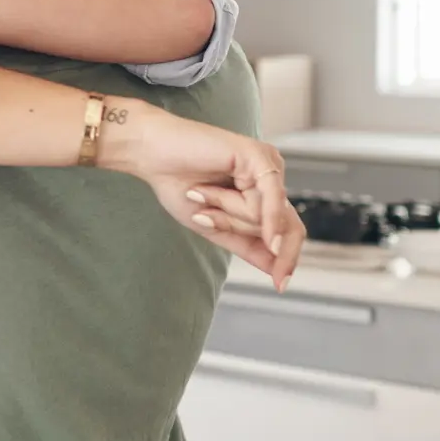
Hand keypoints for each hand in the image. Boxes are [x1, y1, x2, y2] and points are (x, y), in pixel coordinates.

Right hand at [116, 105, 303, 290]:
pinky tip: (270, 239)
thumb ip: (246, 245)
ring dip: (226, 212)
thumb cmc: (175, 182)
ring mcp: (267, 164)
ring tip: (198, 190)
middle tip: (204, 217)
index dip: (287, 257)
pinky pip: (269, 198)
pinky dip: (267, 219)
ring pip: (267, 215)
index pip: (289, 229)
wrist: (150, 154)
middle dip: (240, 229)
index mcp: (261, 191)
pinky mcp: (258, 155)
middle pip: (281, 224)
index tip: (280, 286)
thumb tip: (277, 270)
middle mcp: (270, 177)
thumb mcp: (213, 226)